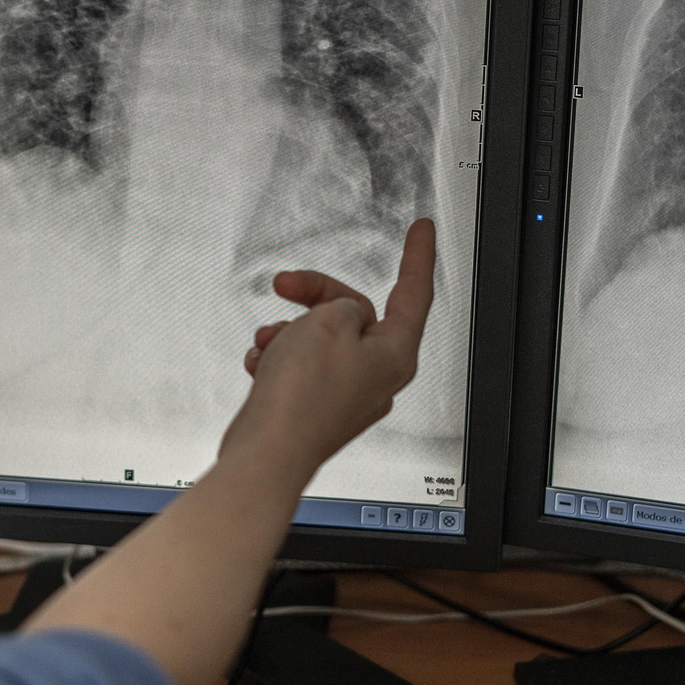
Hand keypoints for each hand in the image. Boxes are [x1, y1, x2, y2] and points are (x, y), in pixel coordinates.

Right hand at [220, 218, 435, 479]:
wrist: (266, 453)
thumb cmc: (301, 398)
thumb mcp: (328, 323)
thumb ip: (341, 306)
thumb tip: (341, 318)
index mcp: (394, 355)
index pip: (414, 292)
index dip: (417, 256)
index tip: (422, 230)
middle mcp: (376, 377)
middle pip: (354, 313)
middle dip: (315, 297)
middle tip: (287, 284)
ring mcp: (345, 395)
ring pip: (320, 339)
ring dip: (289, 332)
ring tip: (269, 343)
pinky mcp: (316, 408)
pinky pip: (299, 367)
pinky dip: (277, 360)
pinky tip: (262, 366)